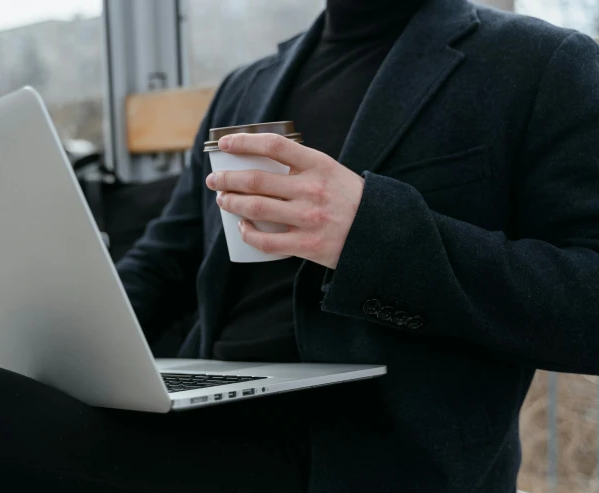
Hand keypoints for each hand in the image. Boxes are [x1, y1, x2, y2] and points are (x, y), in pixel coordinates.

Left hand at [205, 133, 363, 268]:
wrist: (383, 233)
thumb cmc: (351, 200)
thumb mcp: (333, 172)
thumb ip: (302, 166)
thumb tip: (260, 160)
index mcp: (320, 165)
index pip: (274, 146)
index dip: (244, 141)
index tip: (225, 143)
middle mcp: (313, 190)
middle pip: (256, 180)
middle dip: (227, 178)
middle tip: (215, 179)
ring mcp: (309, 219)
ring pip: (256, 208)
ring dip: (232, 202)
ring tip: (222, 199)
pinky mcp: (308, 245)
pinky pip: (268, 241)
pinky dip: (249, 233)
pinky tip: (242, 227)